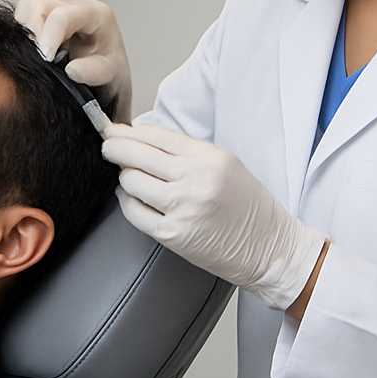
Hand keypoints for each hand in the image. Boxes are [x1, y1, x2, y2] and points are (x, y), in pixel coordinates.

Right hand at [15, 0, 132, 122]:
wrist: (105, 71)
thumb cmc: (109, 71)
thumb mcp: (110, 76)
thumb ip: (95, 73)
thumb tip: (72, 70)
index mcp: (96, 14)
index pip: (64, 16)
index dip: (49, 36)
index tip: (45, 58)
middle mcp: (75, 3)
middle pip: (39, 4)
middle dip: (34, 33)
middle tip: (40, 59)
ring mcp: (57, 3)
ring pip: (27, 4)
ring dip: (27, 31)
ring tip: (41, 54)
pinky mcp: (42, 10)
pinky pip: (22, 12)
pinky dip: (23, 32)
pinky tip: (35, 49)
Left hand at [102, 123, 327, 309]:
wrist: (269, 247)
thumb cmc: (248, 206)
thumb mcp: (225, 164)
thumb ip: (187, 151)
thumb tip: (143, 137)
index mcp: (209, 158)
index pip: (155, 135)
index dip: (128, 131)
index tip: (114, 130)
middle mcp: (195, 180)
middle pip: (136, 154)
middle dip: (114, 147)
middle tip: (107, 146)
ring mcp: (182, 209)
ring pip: (131, 181)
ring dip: (124, 177)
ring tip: (129, 176)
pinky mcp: (173, 235)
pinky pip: (134, 212)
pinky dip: (127, 201)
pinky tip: (132, 197)